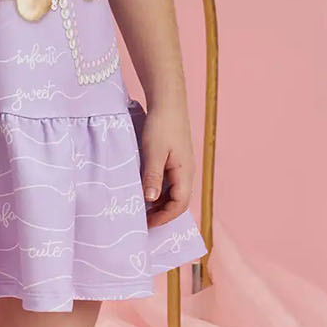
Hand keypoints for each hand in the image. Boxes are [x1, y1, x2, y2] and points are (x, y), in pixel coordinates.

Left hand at [139, 102, 194, 229]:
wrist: (167, 102)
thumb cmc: (161, 125)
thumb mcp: (153, 152)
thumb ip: (152, 176)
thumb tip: (150, 199)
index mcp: (185, 173)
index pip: (179, 205)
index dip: (164, 217)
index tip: (146, 224)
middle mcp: (186, 172)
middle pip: (178, 202)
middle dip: (161, 213)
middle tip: (141, 219)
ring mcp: (181, 166)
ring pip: (173, 193)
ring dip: (159, 202)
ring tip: (140, 207)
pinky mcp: (174, 160)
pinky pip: (169, 182)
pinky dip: (158, 190)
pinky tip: (143, 189)